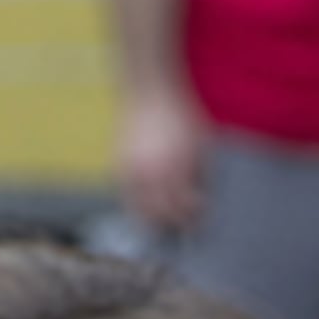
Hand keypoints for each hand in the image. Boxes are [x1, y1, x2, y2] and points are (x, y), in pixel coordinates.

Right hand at [117, 90, 207, 233]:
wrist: (149, 92)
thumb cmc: (181, 116)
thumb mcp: (201, 144)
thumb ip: (200, 173)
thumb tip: (200, 197)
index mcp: (174, 167)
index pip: (183, 206)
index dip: (193, 217)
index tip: (200, 219)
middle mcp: (150, 171)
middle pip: (159, 212)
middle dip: (173, 223)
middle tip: (184, 227)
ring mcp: (130, 167)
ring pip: (137, 206)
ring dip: (151, 218)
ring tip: (163, 224)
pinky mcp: (117, 161)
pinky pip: (124, 192)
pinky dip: (134, 204)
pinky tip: (143, 208)